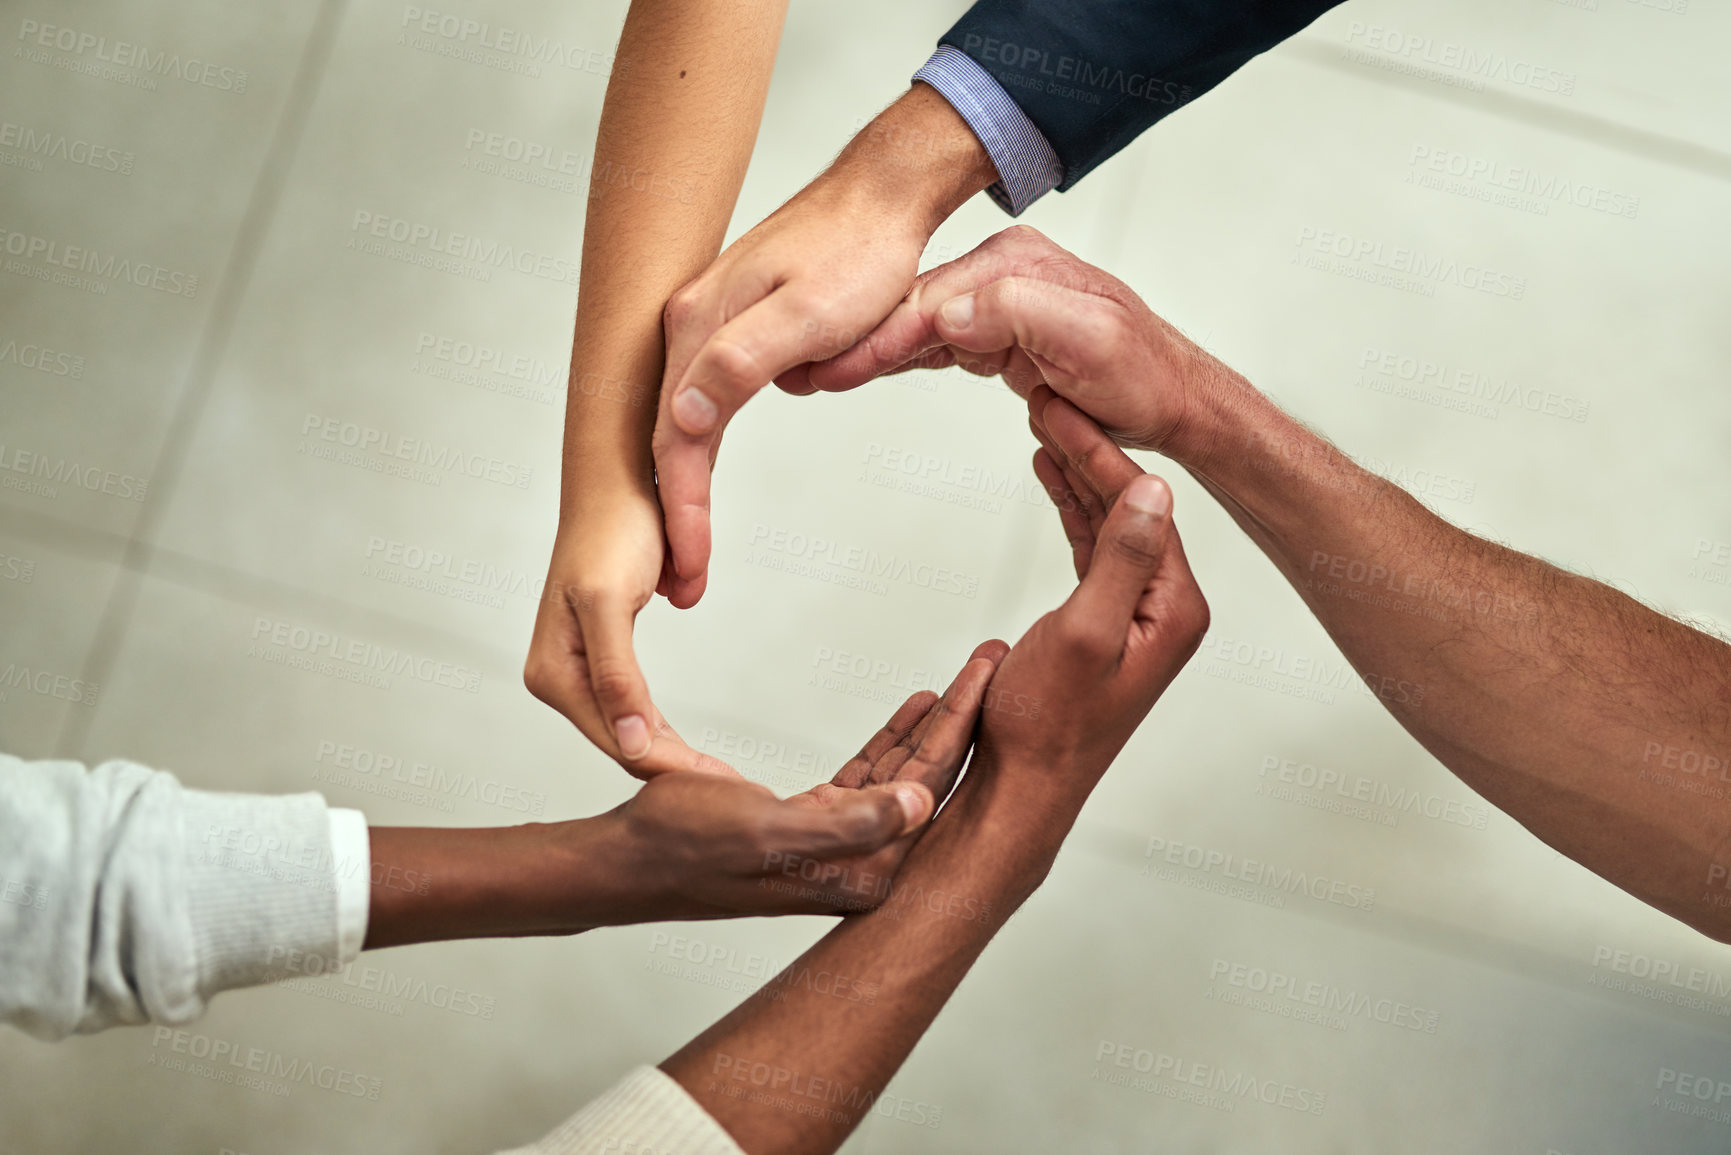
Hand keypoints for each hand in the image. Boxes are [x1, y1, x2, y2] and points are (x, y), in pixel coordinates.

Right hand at [524, 482, 706, 777]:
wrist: (618, 483)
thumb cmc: (613, 532)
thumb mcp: (610, 602)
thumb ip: (616, 676)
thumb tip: (632, 742)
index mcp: (553, 676)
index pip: (620, 743)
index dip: (672, 770)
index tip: (726, 793)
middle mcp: (559, 681)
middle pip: (625, 746)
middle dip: (677, 773)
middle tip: (739, 800)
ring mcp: (579, 672)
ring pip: (632, 734)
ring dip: (674, 760)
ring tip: (725, 787)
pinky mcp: (604, 659)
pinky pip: (637, 712)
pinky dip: (665, 734)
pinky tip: (695, 755)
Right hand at [610, 640, 1005, 920]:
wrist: (626, 861)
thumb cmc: (684, 845)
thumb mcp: (767, 830)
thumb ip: (849, 824)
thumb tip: (921, 803)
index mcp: (859, 874)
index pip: (930, 788)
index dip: (961, 725)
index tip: (992, 675)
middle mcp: (860, 868)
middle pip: (926, 778)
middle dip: (960, 718)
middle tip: (993, 661)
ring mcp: (838, 849)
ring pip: (901, 774)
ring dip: (929, 725)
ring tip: (966, 676)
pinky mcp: (814, 828)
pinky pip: (868, 777)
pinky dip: (889, 741)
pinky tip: (912, 708)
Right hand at [651, 84, 998, 603]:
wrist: (884, 196)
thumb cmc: (858, 253)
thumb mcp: (809, 315)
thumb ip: (740, 365)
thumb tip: (678, 421)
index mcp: (699, 325)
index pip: (675, 437)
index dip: (680, 508)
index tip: (687, 567)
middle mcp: (691, 324)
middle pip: (669, 434)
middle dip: (674, 511)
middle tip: (683, 580)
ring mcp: (712, 325)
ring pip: (688, 420)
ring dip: (688, 485)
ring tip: (691, 548)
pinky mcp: (739, 328)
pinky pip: (714, 400)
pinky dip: (708, 445)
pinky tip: (704, 478)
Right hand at [810, 225, 1237, 464]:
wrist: (1175, 399)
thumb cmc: (1143, 375)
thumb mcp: (1089, 341)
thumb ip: (1017, 315)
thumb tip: (945, 313)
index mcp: (1018, 267)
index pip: (930, 301)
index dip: (877, 336)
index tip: (832, 364)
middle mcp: (1004, 275)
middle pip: (913, 309)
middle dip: (858, 341)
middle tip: (804, 371)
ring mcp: (1001, 304)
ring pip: (919, 327)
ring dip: (871, 351)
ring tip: (817, 373)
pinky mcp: (1001, 336)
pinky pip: (938, 344)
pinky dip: (900, 357)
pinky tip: (865, 368)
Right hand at [972, 385, 1209, 805]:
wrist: (1022, 785)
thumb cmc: (1047, 725)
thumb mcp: (1086, 634)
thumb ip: (1120, 559)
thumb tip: (1155, 489)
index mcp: (1176, 609)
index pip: (1145, 510)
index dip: (1102, 455)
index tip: (1064, 412)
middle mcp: (1167, 609)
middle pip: (1131, 510)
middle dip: (1090, 455)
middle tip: (1050, 403)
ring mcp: (1138, 617)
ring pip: (1112, 525)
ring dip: (1079, 477)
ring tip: (1046, 426)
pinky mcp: (1106, 624)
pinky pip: (1094, 551)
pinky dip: (1072, 511)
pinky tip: (1051, 477)